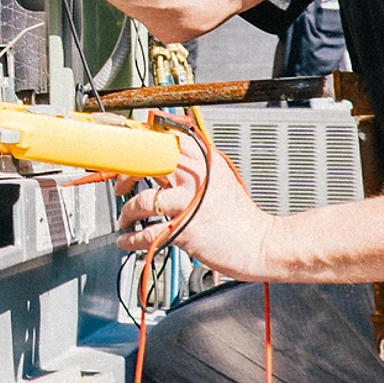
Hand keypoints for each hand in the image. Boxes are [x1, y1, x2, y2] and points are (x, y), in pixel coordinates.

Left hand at [116, 132, 275, 281]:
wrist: (263, 244)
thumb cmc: (240, 216)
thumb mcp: (219, 179)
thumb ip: (193, 167)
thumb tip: (162, 159)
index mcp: (204, 161)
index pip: (164, 138)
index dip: (139, 141)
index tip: (125, 149)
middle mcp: (195, 177)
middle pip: (147, 164)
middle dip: (125, 173)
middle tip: (120, 185)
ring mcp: (189, 203)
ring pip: (142, 200)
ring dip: (127, 213)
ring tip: (125, 219)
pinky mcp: (185, 229)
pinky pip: (147, 232)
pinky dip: (131, 238)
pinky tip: (127, 240)